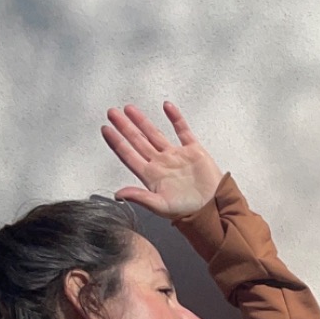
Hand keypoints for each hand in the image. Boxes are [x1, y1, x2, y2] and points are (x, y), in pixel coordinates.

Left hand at [101, 102, 223, 219]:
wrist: (213, 208)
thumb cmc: (188, 211)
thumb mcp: (161, 206)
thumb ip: (140, 197)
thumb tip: (118, 194)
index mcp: (152, 176)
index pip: (129, 155)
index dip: (117, 142)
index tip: (105, 129)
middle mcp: (161, 163)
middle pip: (138, 141)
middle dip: (125, 127)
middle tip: (111, 112)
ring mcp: (176, 156)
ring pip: (155, 133)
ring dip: (142, 121)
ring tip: (129, 109)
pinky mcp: (193, 150)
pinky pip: (182, 130)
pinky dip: (175, 118)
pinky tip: (166, 106)